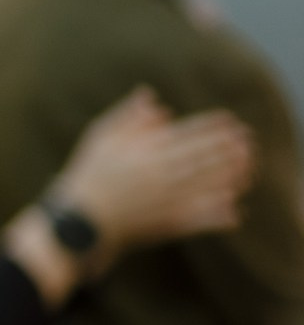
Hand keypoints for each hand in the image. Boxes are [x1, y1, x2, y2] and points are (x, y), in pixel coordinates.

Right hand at [49, 86, 253, 254]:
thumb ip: (127, 116)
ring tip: (247, 167)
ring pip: (209, 184)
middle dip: (230, 147)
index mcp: (147, 153)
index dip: (214, 126)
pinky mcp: (166, 224)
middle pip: (206, 157)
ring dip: (231, 174)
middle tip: (247, 140)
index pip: (190, 134)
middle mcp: (162, 175)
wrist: (76, 221)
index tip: (230, 121)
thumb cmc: (85, 176)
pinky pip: (200, 216)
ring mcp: (166, 200)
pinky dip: (218, 211)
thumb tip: (152, 99)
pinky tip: (233, 206)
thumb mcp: (99, 138)